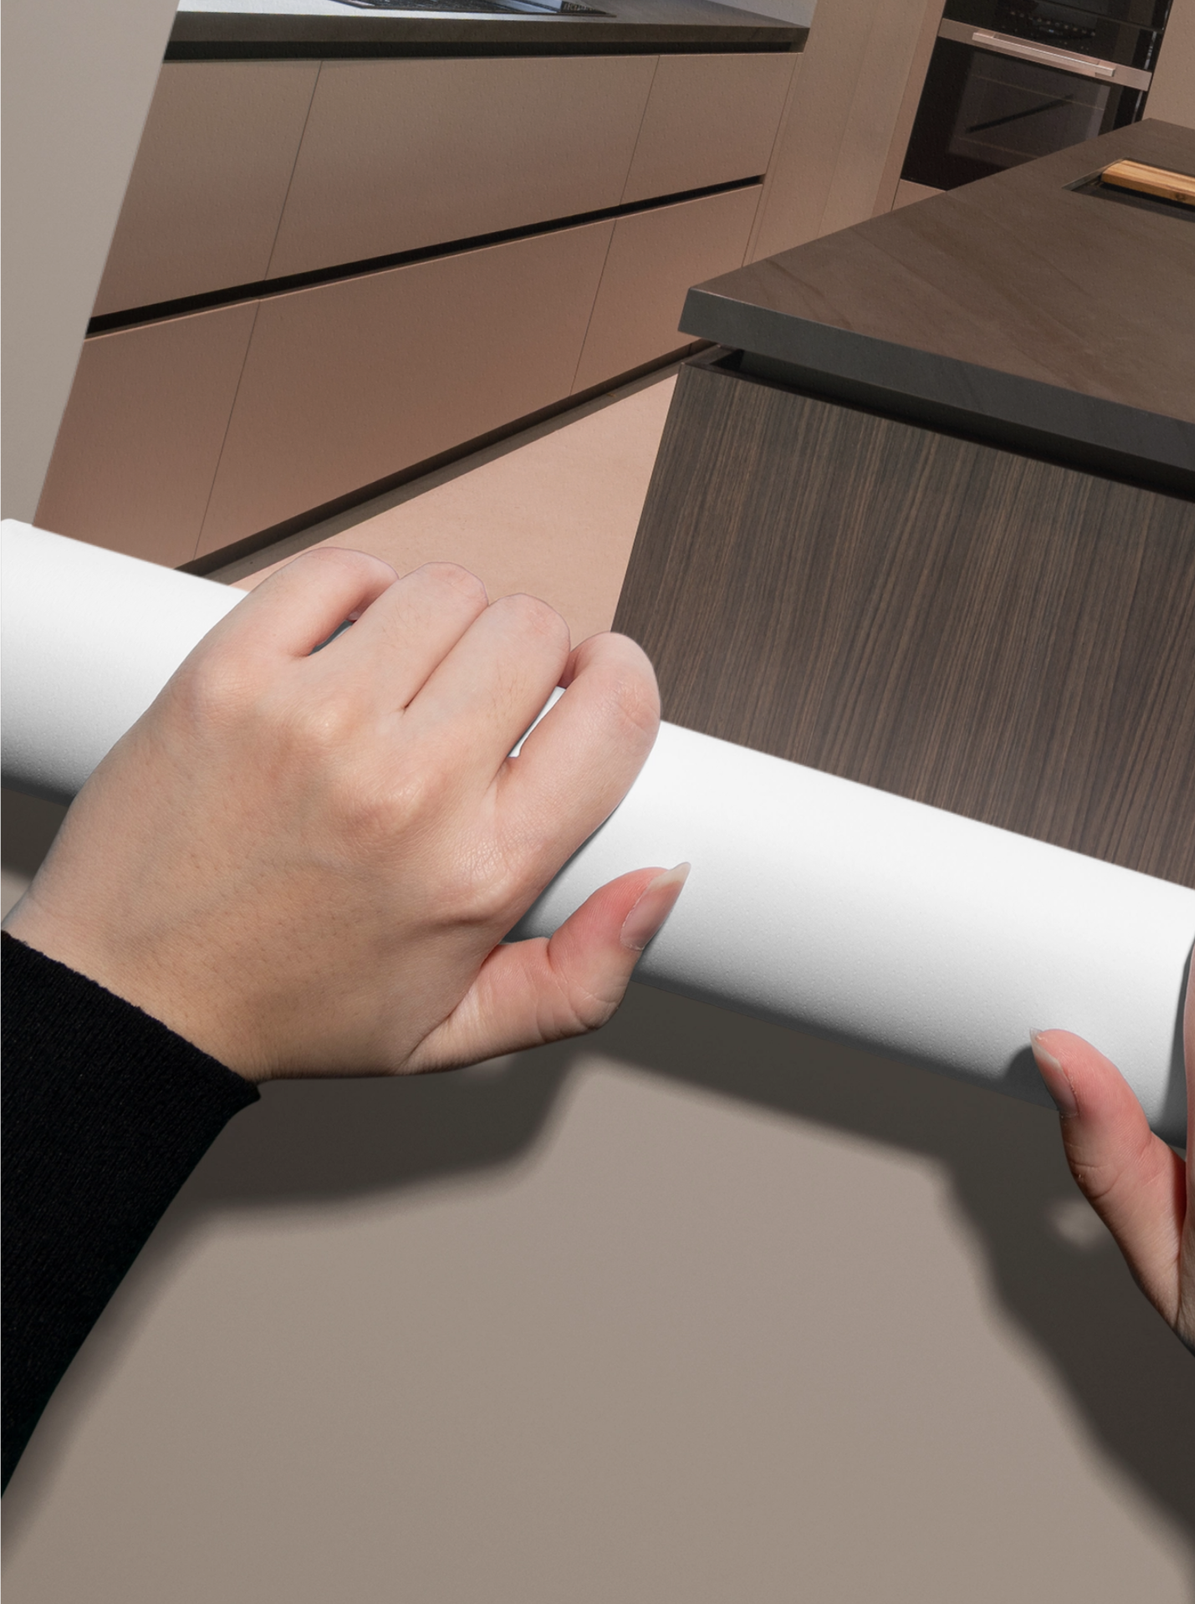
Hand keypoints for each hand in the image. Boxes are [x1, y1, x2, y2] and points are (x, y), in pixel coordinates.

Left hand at [3, 546, 677, 1079]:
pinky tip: (347, 643)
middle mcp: (406, 788)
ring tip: (408, 676)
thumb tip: (663, 882)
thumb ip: (581, 976)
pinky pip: (340, 571)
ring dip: (444, 619)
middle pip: (535, 630)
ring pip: (448, 588)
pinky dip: (357, 588)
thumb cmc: (286, 1008)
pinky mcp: (232, 676)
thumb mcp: (451, 1032)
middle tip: (483, 697)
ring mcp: (314, 722)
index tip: (591, 683)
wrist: (121, 999)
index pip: (616, 710)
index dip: (619, 678)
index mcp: (477, 871)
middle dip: (529, 652)